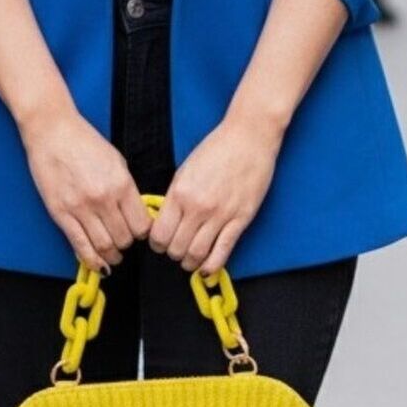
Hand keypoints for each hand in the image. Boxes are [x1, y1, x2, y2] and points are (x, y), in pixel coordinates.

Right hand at [20, 103, 148, 272]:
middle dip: (127, 245)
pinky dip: (91, 259)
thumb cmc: (83, 142)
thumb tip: (135, 213)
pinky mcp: (61, 213)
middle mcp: (103, 199)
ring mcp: (81, 208)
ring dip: (111, 256)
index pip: (141, 224)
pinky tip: (97, 264)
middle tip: (124, 243)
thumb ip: (126, 189)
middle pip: (124, 238)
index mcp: (121, 184)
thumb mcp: (116, 161)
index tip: (139, 233)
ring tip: (112, 255)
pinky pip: (79, 245)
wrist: (52, 131)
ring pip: (104, 246)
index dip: (142, 234)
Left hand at [150, 111, 281, 274]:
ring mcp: (220, 215)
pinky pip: (222, 251)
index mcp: (180, 193)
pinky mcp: (240, 219)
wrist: (248, 137)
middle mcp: (197, 207)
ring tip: (191, 260)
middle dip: (173, 254)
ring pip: (196, 254)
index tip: (160, 244)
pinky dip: (212, 265)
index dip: (157, 244)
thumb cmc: (218, 149)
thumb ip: (175, 197)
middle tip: (176, 252)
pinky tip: (207, 268)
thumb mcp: (185, 170)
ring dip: (190, 262)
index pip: (159, 233)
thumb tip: (166, 220)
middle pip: (176, 247)